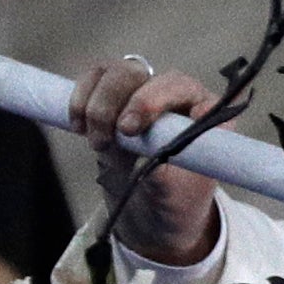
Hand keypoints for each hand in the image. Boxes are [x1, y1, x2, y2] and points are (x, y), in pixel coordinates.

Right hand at [70, 59, 222, 265]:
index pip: (178, 86)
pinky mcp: (116, 96)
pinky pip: (94, 80)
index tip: (131, 130)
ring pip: (113, 73)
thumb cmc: (177, 198)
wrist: (157, 209)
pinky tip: (78, 125)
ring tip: (97, 142)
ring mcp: (143, 90)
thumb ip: (164, 168)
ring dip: (97, 104)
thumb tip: (145, 150)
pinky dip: (81, 99)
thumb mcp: (176, 192)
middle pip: (139, 74)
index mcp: (205, 110)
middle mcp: (175, 92)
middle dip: (115, 102)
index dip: (151, 100)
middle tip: (108, 139)